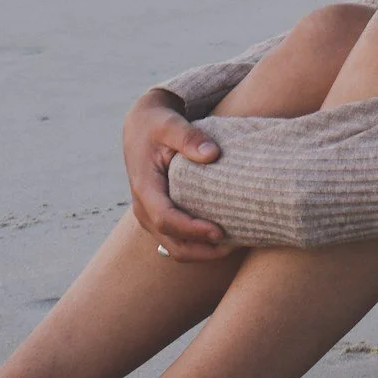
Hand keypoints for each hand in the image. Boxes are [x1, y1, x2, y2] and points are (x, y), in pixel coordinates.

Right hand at [123, 90, 231, 261]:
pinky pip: (177, 241)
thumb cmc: (158, 124)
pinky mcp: (159, 217)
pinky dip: (198, 246)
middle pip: (172, 243)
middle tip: (235, 245)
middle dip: (203, 250)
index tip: (219, 231)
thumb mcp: (171, 124)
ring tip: (234, 245)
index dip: (192, 229)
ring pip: (175, 248)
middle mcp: (143, 208)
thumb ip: (189, 137)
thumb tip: (212, 154)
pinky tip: (223, 239)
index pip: (166, 218)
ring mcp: (150, 216)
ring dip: (203, 252)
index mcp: (144, 187)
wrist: (141, 128)